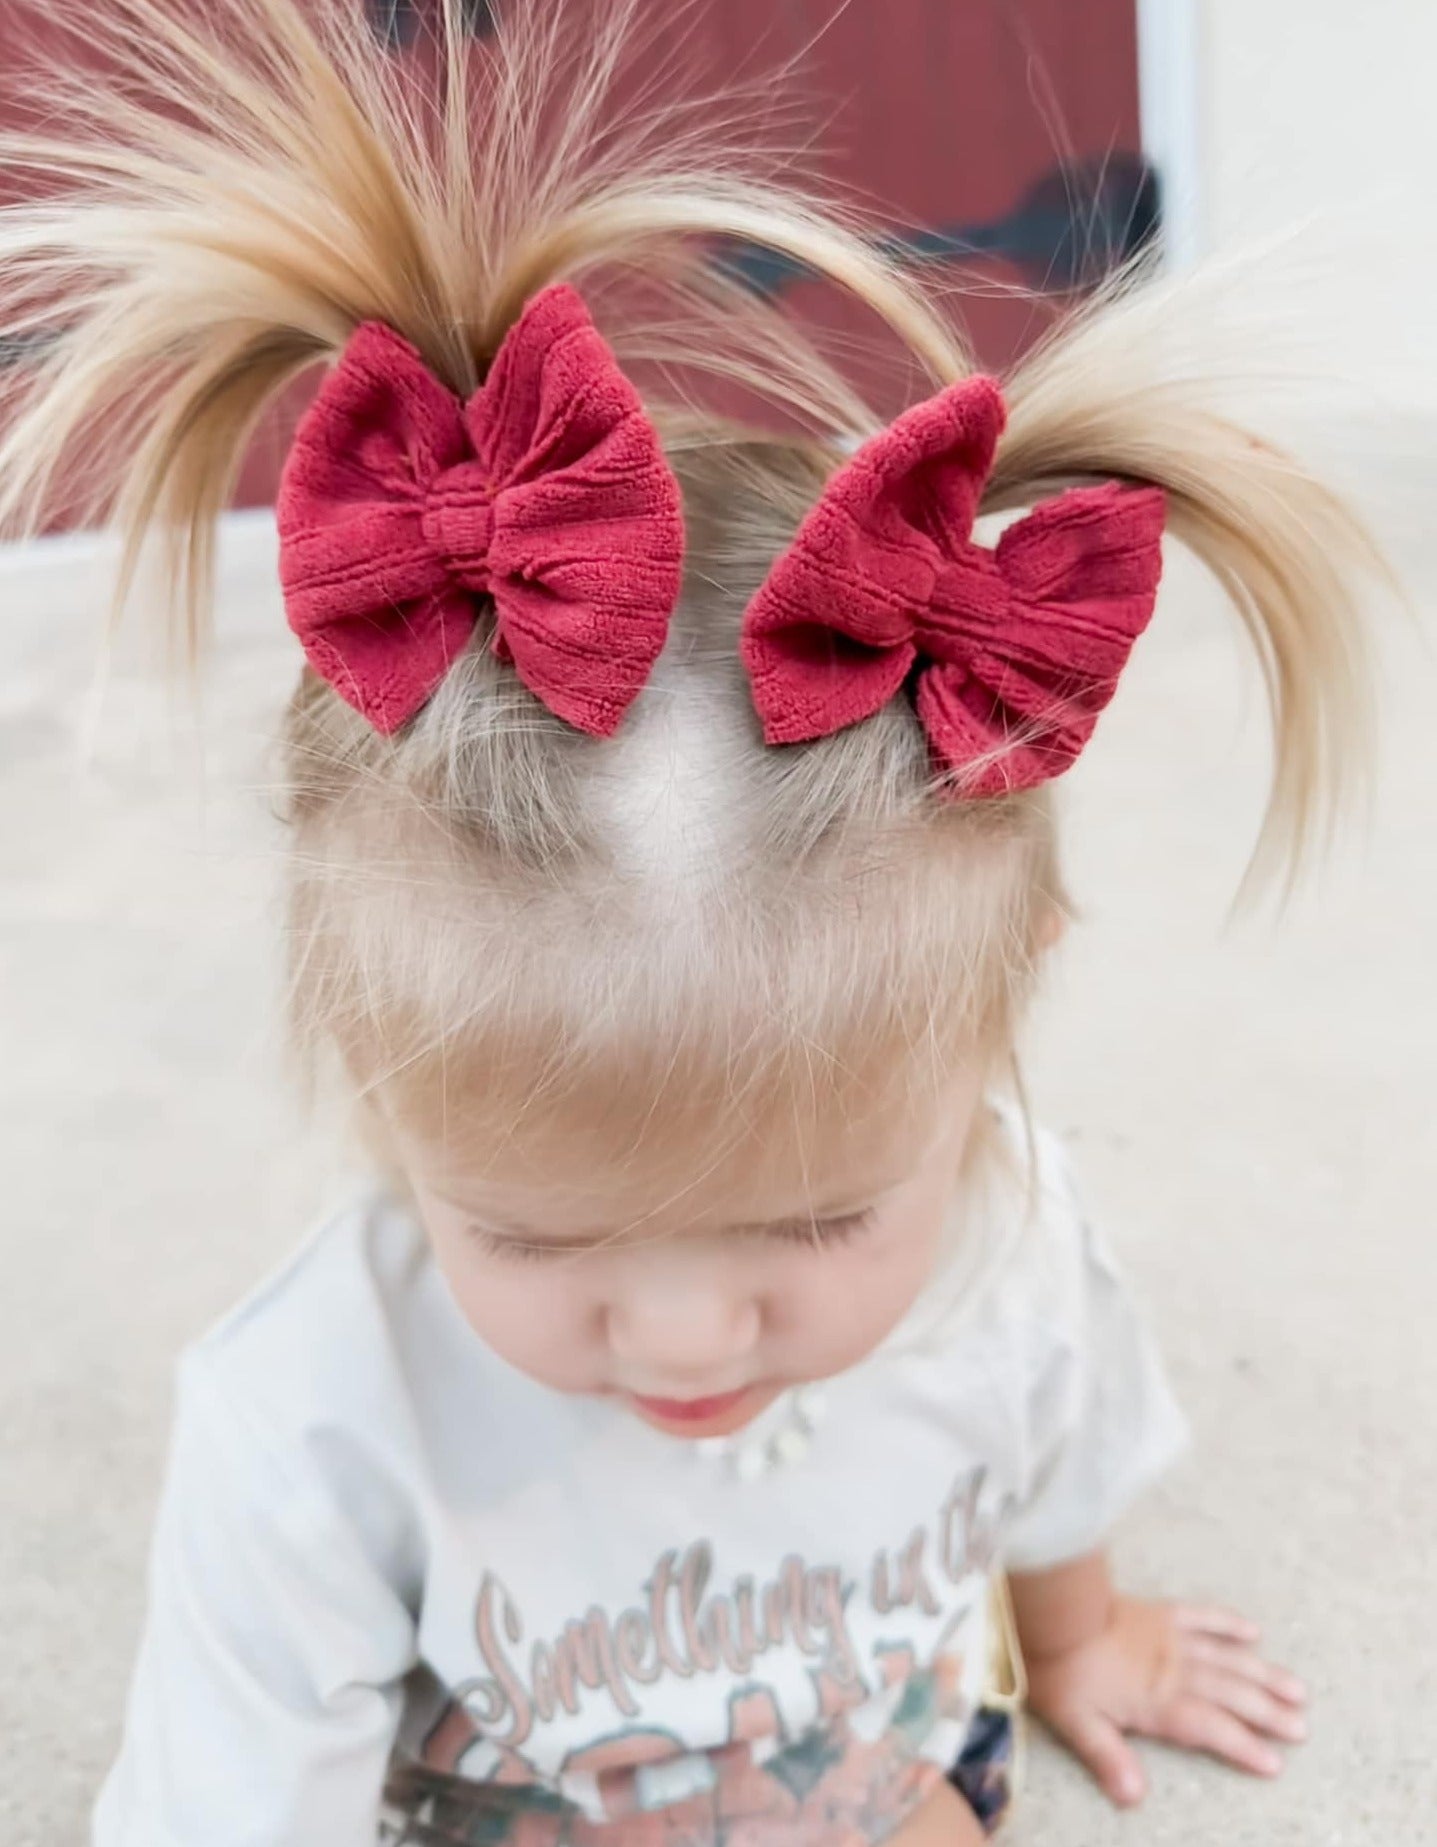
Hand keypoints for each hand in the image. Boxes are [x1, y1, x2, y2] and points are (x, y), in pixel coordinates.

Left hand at [1024, 1594, 1307, 1807]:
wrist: (1055, 1611)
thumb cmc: (1062, 1671)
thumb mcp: (1077, 1722)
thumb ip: (1108, 1758)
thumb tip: (1133, 1798)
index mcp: (1159, 1701)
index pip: (1210, 1728)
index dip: (1242, 1747)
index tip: (1274, 1763)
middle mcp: (1176, 1670)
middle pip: (1231, 1694)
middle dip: (1268, 1714)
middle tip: (1302, 1728)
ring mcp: (1173, 1638)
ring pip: (1229, 1658)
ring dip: (1263, 1675)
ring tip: (1298, 1690)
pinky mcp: (1163, 1612)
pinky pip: (1204, 1616)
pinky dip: (1230, 1623)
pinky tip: (1254, 1632)